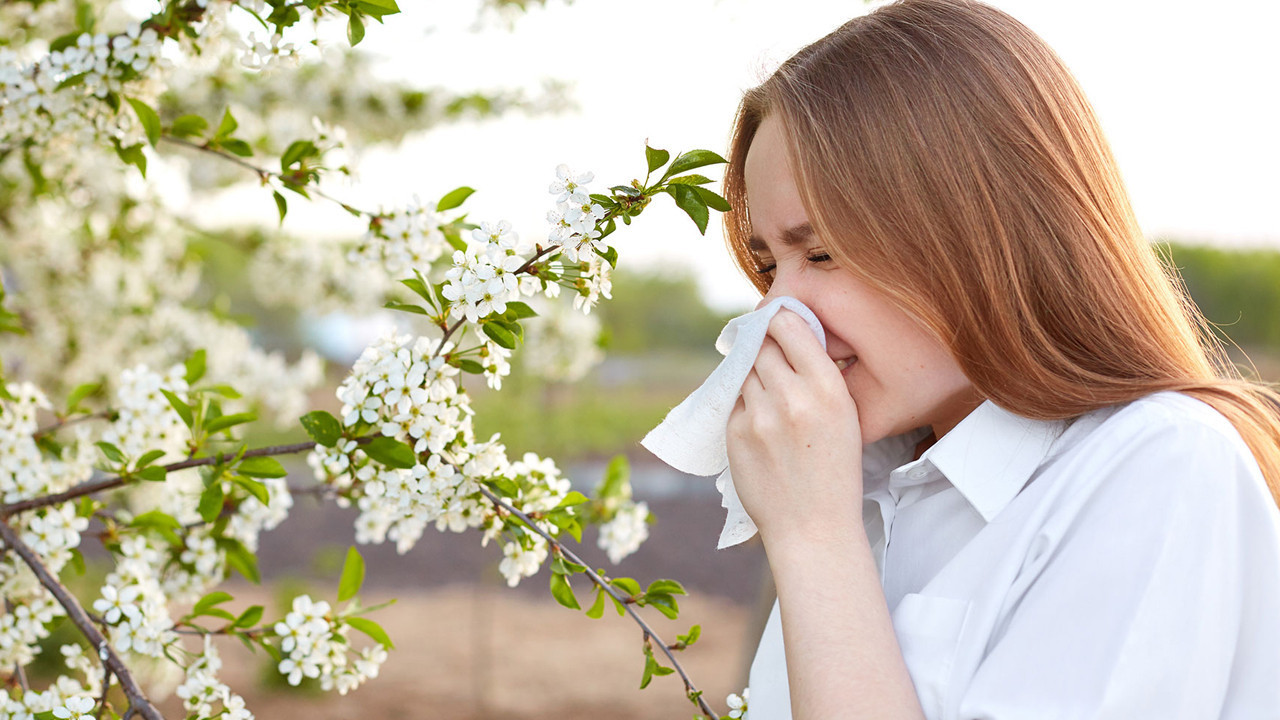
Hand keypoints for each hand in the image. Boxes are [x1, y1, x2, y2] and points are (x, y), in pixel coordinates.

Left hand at [726, 310, 863, 548]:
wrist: (813, 527)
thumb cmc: (834, 471)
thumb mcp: (846, 416)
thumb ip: (818, 376)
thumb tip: (787, 336)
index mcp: (828, 388)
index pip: (790, 326)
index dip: (779, 320)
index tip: (776, 322)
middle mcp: (792, 396)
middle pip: (762, 346)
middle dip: (765, 348)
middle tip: (770, 359)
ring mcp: (760, 415)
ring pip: (745, 372)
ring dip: (753, 376)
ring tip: (770, 400)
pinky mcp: (736, 433)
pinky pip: (734, 401)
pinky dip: (744, 405)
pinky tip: (761, 425)